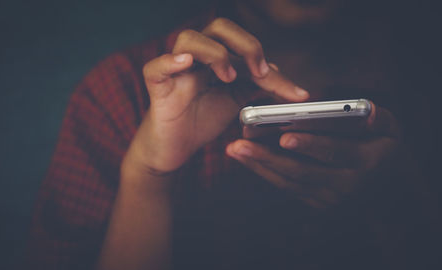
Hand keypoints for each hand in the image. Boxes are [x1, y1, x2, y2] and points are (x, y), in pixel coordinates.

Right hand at [129, 18, 308, 173]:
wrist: (175, 148)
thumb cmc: (201, 119)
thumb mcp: (236, 101)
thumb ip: (255, 85)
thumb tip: (280, 72)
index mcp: (216, 57)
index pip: (245, 45)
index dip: (272, 63)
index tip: (295, 93)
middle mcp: (197, 57)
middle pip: (219, 28)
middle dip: (246, 44)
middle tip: (258, 72)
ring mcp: (176, 70)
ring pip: (189, 38)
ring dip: (215, 54)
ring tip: (227, 78)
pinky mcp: (157, 87)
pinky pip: (156, 67)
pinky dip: (170, 62)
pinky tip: (185, 64)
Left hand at [226, 103, 400, 207]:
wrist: (384, 184)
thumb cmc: (381, 145)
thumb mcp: (389, 128)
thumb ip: (378, 117)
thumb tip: (365, 111)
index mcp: (365, 162)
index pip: (336, 152)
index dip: (311, 144)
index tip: (284, 136)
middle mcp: (346, 185)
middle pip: (302, 172)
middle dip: (268, 158)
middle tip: (240, 144)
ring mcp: (329, 198)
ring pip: (289, 182)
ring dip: (259, 166)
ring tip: (234, 149)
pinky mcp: (315, 202)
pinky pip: (286, 187)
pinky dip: (265, 172)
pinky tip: (246, 158)